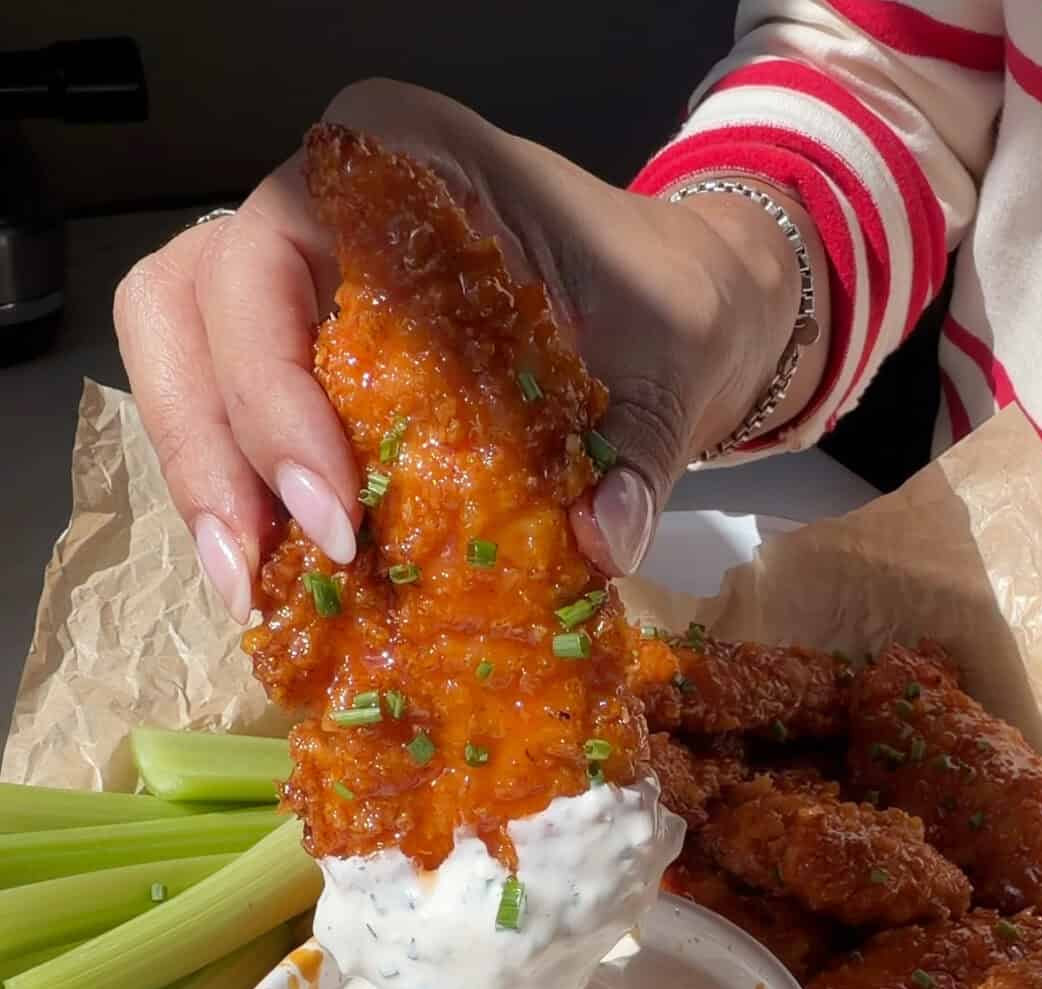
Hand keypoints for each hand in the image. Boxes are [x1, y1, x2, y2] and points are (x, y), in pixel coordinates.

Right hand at [115, 79, 824, 619]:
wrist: (679, 304)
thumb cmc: (659, 299)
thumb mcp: (666, 364)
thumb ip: (635, 449)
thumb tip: (601, 539)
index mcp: (397, 162)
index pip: (268, 262)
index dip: (270, 394)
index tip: (338, 520)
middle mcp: (323, 207)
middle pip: (186, 310)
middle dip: (208, 451)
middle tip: (258, 574)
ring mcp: (304, 279)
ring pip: (181, 355)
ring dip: (204, 479)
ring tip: (252, 591)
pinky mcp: (309, 353)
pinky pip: (232, 412)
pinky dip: (245, 494)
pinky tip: (281, 579)